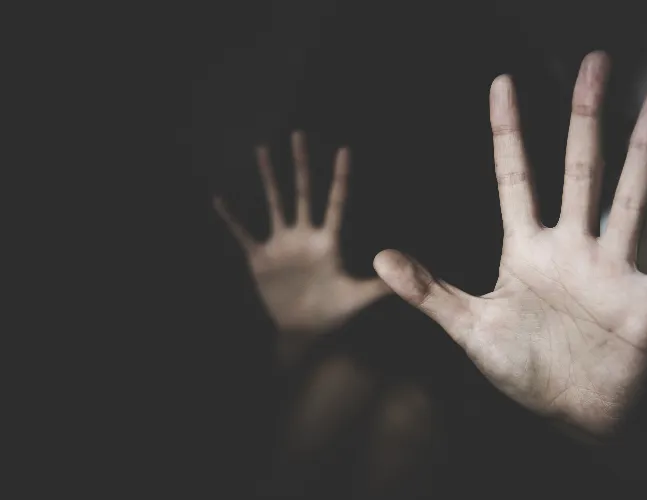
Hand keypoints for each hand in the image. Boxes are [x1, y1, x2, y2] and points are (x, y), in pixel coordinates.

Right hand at [215, 131, 389, 336]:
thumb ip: (381, 285)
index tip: (344, 150)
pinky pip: (243, 233)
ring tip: (262, 150)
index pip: (336, 202)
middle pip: (303, 191)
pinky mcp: (260, 258)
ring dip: (268, 177)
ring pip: (275, 202)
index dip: (340, 177)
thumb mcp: (358, 297)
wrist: (304, 330)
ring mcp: (281, 244)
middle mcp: (304, 236)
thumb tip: (411, 276)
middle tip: (299, 134)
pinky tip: (220, 199)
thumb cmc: (333, 313)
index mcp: (328, 241)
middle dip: (301, 164)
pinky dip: (231, 218)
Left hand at [373, 52, 646, 436]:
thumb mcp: (470, 330)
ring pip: (632, 198)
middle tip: (595, 61)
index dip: (507, 131)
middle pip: (579, 169)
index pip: (514, 177)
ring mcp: (611, 271)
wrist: (572, 415)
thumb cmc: (521, 370)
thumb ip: (429, 293)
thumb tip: (378, 257)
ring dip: (646, 150)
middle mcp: (572, 248)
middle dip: (585, 117)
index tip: (502, 82)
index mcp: (526, 250)